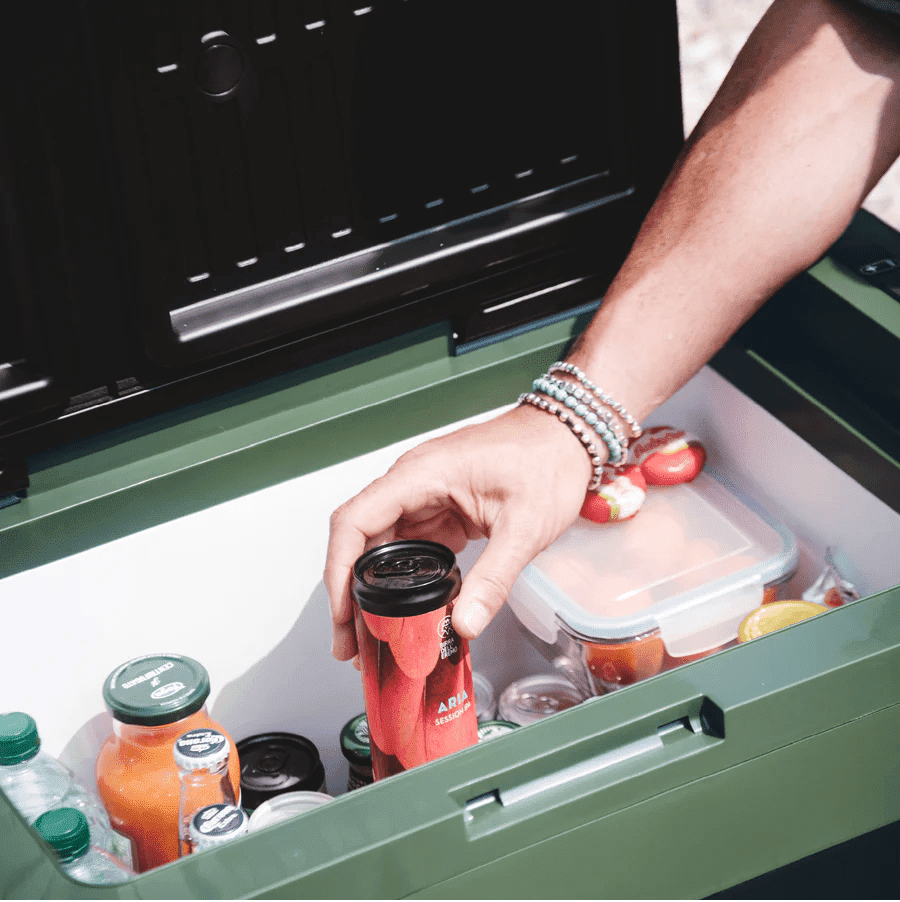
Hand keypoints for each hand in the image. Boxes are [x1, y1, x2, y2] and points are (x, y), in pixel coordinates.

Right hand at [325, 403, 595, 661]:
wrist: (568, 437)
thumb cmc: (547, 460)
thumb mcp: (524, 526)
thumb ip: (494, 578)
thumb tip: (465, 624)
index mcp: (421, 475)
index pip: (355, 521)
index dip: (339, 570)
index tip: (341, 612)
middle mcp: (413, 483)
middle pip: (360, 540)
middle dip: (350, 594)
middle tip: (350, 643)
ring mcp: (425, 497)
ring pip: (380, 547)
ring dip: (371, 591)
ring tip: (371, 638)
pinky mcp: (440, 510)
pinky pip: (409, 547)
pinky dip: (400, 582)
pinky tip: (403, 613)